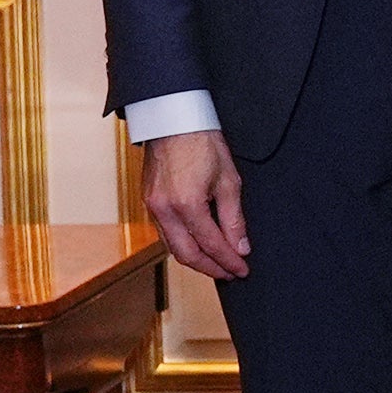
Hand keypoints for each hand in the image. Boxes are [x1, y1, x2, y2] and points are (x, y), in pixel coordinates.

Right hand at [139, 129, 249, 279]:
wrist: (173, 119)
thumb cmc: (203, 143)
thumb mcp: (228, 181)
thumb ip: (234, 219)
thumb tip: (240, 247)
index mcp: (186, 205)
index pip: (211, 245)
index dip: (229, 261)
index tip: (243, 270)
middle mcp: (164, 210)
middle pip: (187, 254)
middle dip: (211, 268)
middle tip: (231, 273)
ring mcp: (152, 206)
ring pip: (172, 246)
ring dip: (195, 259)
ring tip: (217, 264)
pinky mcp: (148, 201)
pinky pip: (164, 233)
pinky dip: (182, 244)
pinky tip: (197, 246)